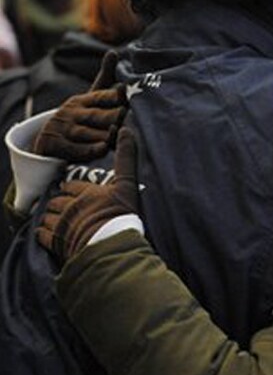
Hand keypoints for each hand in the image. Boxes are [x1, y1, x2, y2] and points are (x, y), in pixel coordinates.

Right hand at [33, 51, 127, 160]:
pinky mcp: (53, 146)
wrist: (48, 140)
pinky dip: (89, 150)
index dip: (111, 94)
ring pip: (84, 132)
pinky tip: (104, 149)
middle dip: (110, 115)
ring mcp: (60, 129)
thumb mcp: (90, 99)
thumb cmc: (80, 117)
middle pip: (94, 115)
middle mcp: (70, 113)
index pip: (98, 96)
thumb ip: (105, 79)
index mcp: (81, 100)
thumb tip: (114, 51)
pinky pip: (74, 149)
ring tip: (117, 131)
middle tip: (125, 113)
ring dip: (102, 133)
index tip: (123, 89)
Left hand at [37, 127, 139, 263]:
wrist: (110, 245)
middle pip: (58, 201)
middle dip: (60, 202)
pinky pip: (43, 236)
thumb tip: (126, 130)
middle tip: (65, 205)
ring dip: (51, 217)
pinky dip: (45, 234)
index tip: (73, 189)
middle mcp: (70, 207)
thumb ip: (126, 158)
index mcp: (85, 193)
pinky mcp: (57, 243)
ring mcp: (62, 225)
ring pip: (48, 217)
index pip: (72, 186)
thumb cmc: (120, 214)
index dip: (72, 187)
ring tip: (58, 220)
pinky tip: (52, 235)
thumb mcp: (127, 184)